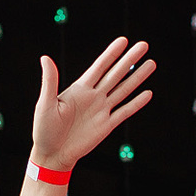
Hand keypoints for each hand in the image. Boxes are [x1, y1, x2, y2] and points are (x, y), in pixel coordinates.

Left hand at [29, 37, 156, 171]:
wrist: (52, 155)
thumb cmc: (44, 129)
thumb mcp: (46, 104)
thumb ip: (50, 81)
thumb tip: (45, 57)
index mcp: (79, 89)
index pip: (99, 67)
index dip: (111, 54)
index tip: (123, 40)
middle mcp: (93, 96)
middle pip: (115, 74)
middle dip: (129, 60)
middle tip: (144, 45)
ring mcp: (101, 110)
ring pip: (123, 90)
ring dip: (137, 77)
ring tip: (151, 64)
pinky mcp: (107, 126)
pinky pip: (124, 112)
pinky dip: (136, 103)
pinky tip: (148, 93)